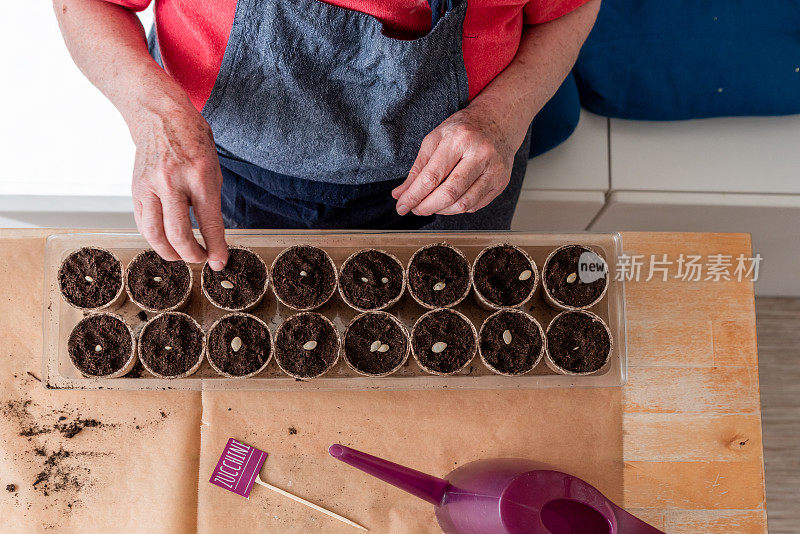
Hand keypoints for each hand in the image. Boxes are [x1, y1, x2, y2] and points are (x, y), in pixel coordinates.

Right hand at [130, 99, 227, 268]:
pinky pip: (143, 223)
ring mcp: (150, 185)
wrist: (159, 115)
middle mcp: (172, 181)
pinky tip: (165, 241)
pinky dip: (154, 238)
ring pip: (154, 234)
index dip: (216, 248)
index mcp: (199, 175)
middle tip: (201, 259)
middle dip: (192, 255)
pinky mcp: (136, 189)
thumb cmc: (191, 139)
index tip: (219, 261)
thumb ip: (212, 201)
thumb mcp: (213, 167)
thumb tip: (214, 236)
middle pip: (178, 234)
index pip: (209, 222)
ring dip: (169, 253)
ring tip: (182, 255)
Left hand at [392, 105, 517, 216]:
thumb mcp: (435, 139)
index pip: (432, 176)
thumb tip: (400, 194)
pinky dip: (457, 209)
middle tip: (416, 209)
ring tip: (431, 206)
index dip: (414, 196)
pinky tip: (449, 202)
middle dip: (427, 207)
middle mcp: (480, 154)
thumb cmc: (463, 130)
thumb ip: (417, 168)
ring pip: (463, 204)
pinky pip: (475, 206)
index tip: (401, 206)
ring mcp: (494, 170)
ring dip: (442, 211)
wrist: (498, 122)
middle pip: (449, 193)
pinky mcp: (501, 183)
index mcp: (459, 139)